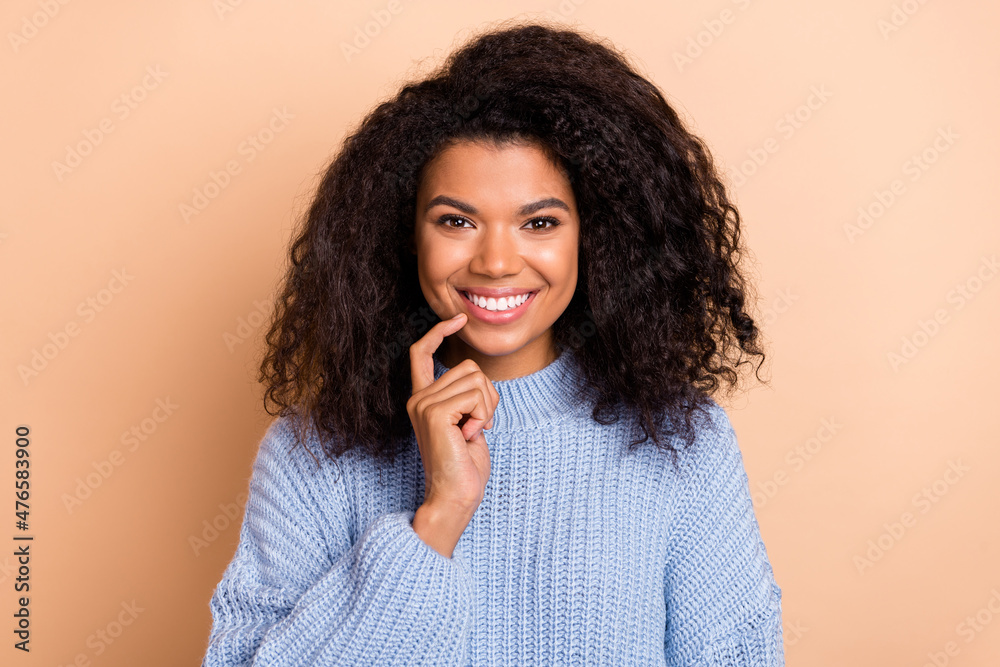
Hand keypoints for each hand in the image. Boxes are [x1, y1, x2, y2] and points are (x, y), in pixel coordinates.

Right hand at [406, 313, 497, 512]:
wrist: (455, 496)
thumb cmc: (465, 466)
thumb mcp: (468, 422)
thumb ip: (466, 397)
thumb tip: (477, 374)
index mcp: (423, 399)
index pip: (421, 353)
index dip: (438, 332)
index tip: (457, 319)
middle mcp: (418, 398)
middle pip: (469, 367)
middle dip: (488, 394)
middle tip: (480, 424)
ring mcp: (423, 404)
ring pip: (477, 380)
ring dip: (487, 407)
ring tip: (474, 432)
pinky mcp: (434, 412)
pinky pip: (476, 396)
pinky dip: (483, 415)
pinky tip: (470, 436)